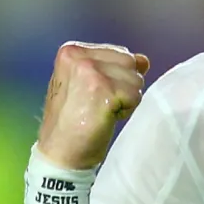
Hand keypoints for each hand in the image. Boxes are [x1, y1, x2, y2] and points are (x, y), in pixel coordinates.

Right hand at [35, 42, 150, 169]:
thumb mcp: (89, 85)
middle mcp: (79, 57)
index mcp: (71, 51)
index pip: (120, 53)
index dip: (117, 78)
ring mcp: (90, 72)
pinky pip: (135, 95)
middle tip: (100, 105)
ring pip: (135, 79)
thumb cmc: (74, 121)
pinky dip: (127, 110)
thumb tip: (144, 60)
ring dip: (126, 100)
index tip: (94, 95)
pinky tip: (106, 118)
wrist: (60, 153)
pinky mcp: (103, 90)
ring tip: (102, 112)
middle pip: (130, 63)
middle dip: (124, 86)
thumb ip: (114, 68)